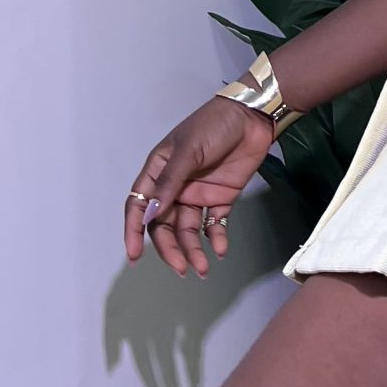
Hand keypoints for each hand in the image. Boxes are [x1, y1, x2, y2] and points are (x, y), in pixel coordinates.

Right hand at [123, 98, 274, 277]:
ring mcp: (198, 194)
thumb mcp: (187, 150)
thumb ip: (169, 182)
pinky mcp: (222, 198)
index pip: (139, 207)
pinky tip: (220, 250)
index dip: (134, 232)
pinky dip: (215, 239)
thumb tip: (150, 214)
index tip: (135, 256)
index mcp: (158, 173)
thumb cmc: (213, 126)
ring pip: (188, 229)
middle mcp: (175, 188)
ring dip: (193, 249)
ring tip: (202, 268)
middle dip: (170, 248)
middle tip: (182, 268)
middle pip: (164, 225)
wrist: (253, 118)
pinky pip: (214, 224)